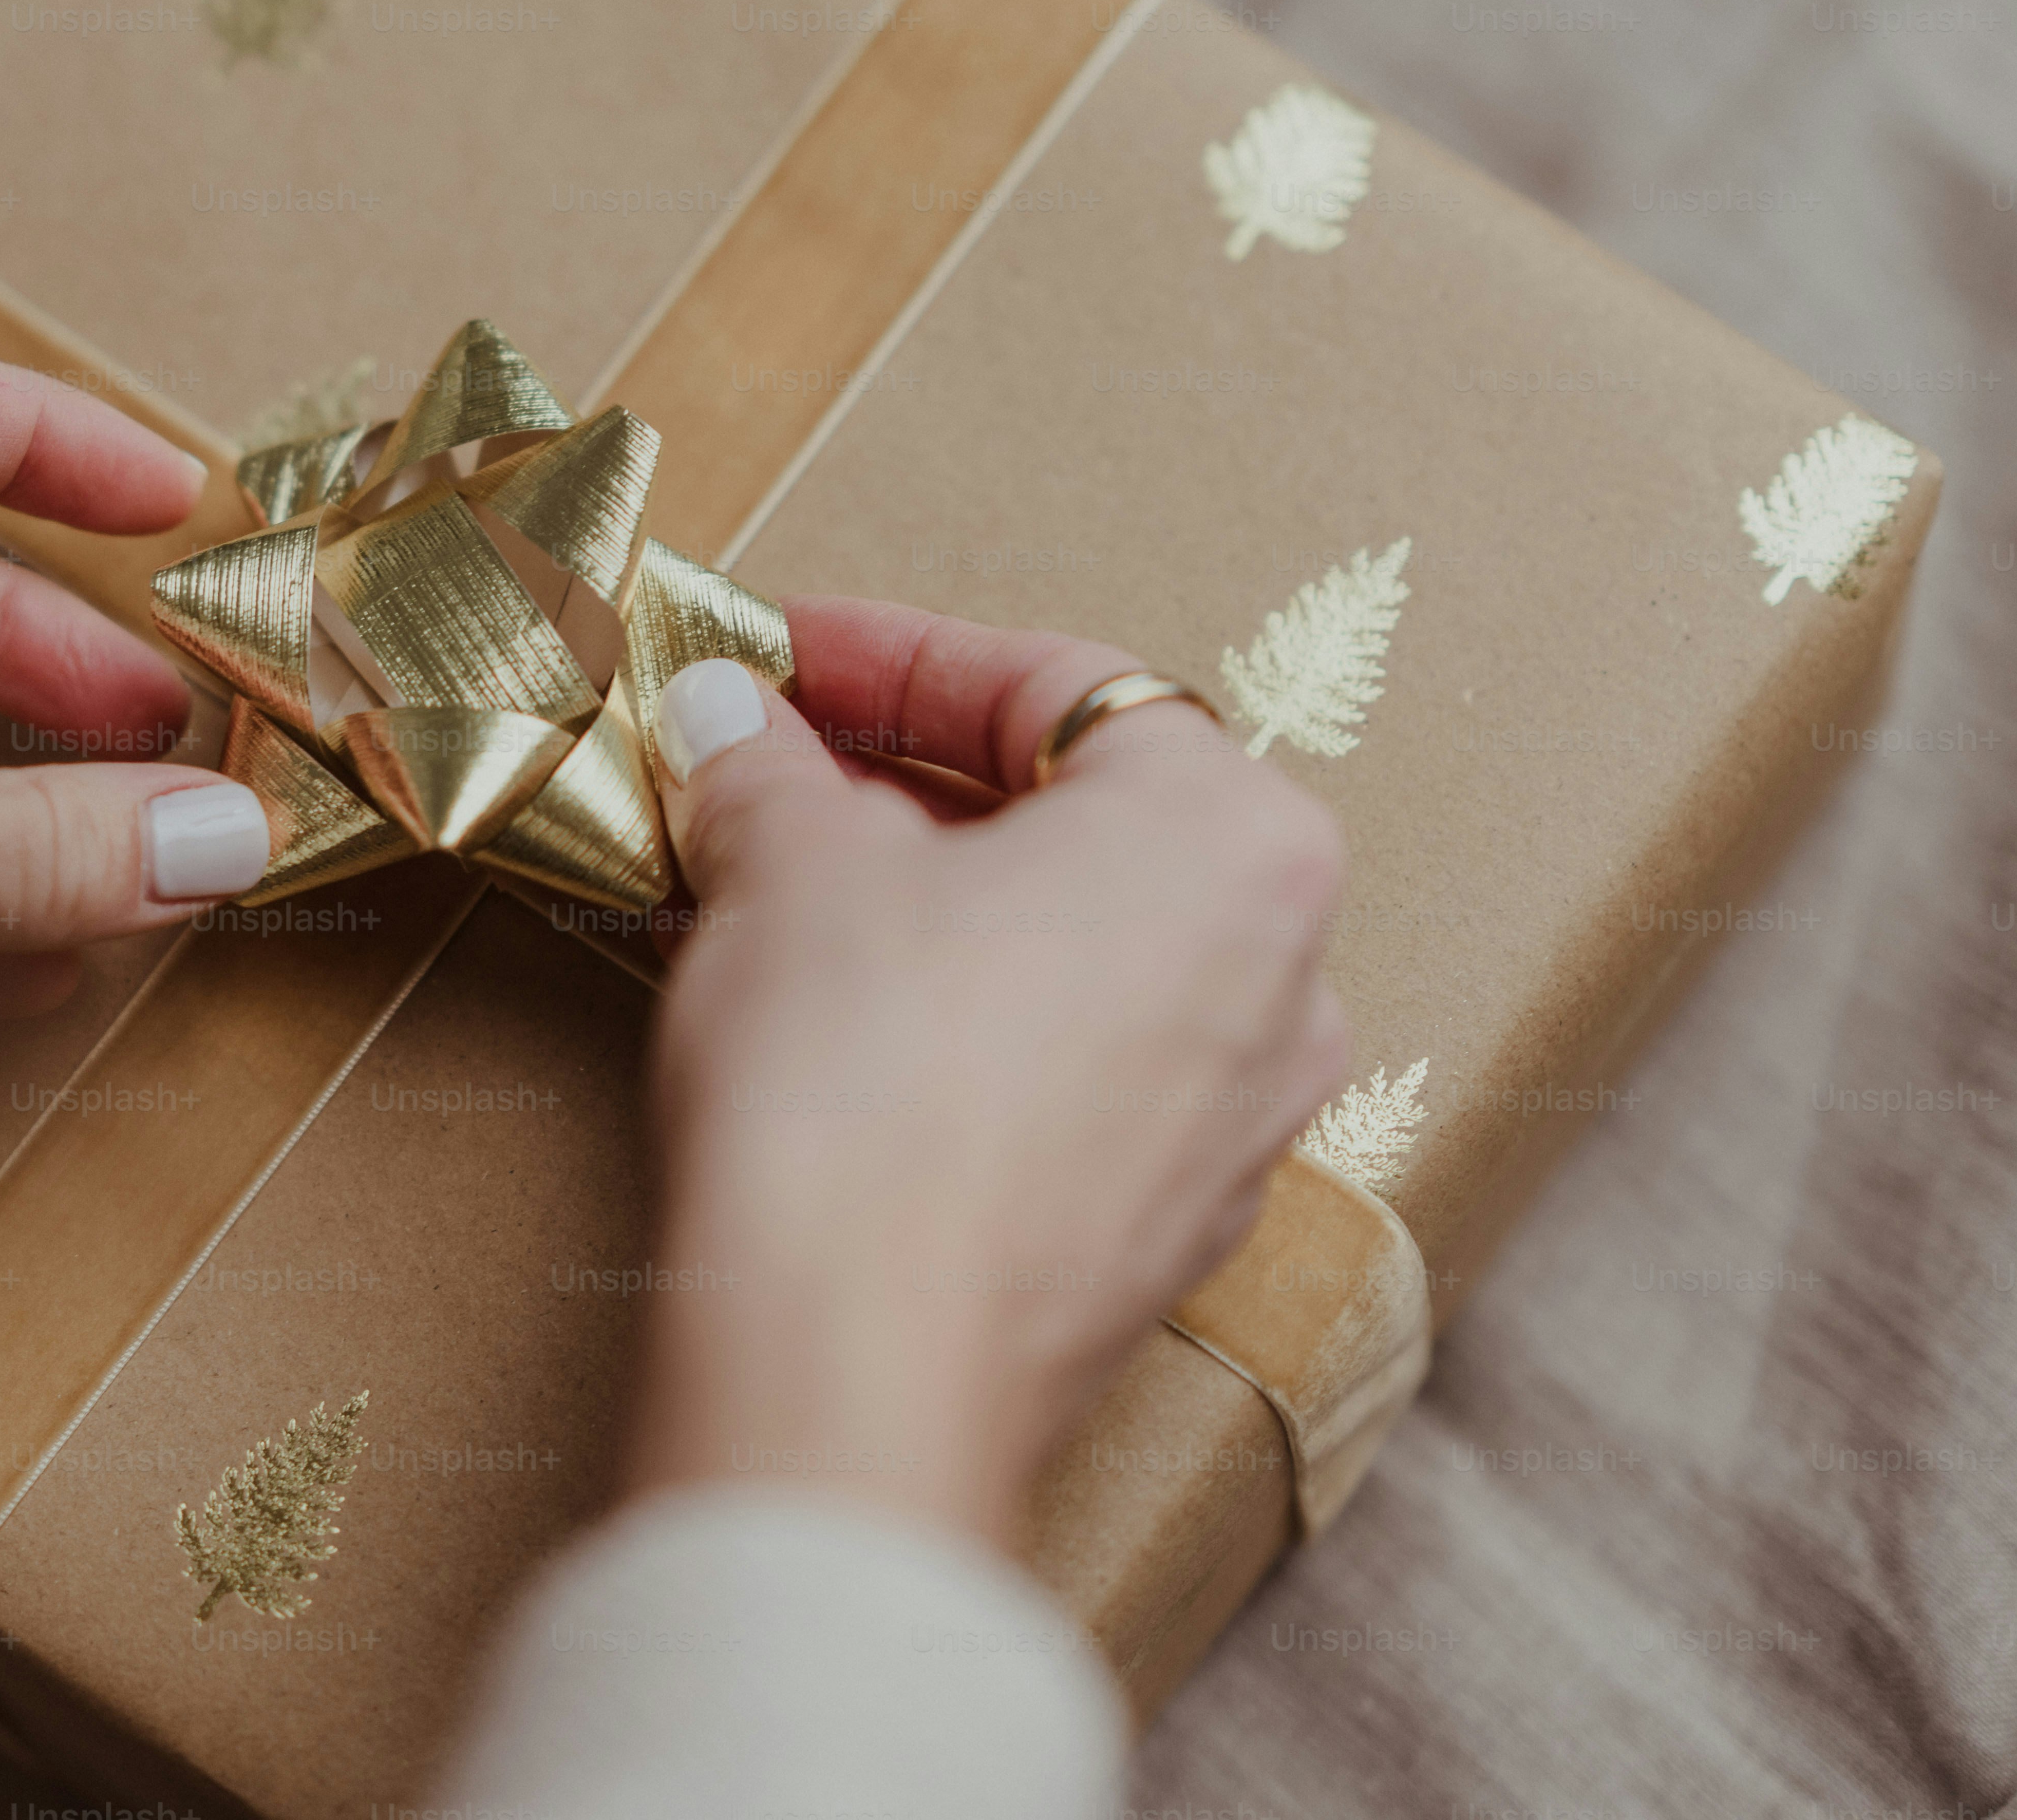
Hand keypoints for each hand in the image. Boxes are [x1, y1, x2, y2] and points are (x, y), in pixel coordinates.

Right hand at [623, 596, 1351, 1548]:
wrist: (861, 1363)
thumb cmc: (867, 1082)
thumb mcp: (787, 862)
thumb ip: (770, 770)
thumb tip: (733, 723)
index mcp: (1233, 836)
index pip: (1056, 689)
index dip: (891, 657)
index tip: (782, 653)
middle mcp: (1283, 976)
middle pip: (1083, 824)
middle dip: (912, 788)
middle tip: (774, 766)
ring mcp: (1236, 1122)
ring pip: (1077, 958)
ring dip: (932, 912)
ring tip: (783, 892)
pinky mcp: (1161, 1237)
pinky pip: (1066, 1078)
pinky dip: (960, 1028)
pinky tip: (835, 1026)